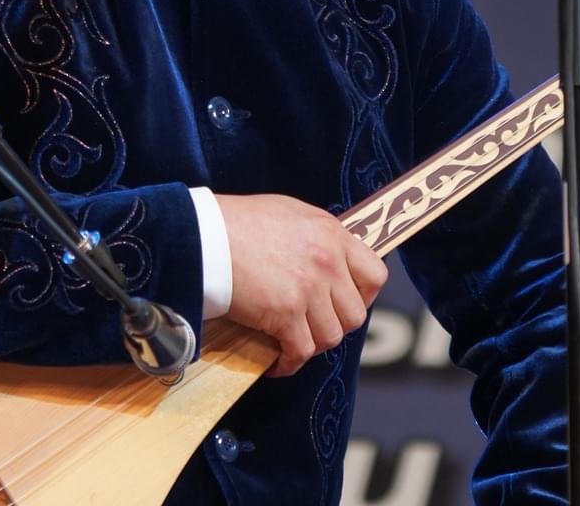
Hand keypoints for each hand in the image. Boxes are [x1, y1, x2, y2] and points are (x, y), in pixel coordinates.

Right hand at [215, 193, 387, 377]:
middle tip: (312, 325)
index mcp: (332, 233)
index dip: (364, 296)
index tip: (344, 302)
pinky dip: (289, 363)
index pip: (375, 275)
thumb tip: (330, 258)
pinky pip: (301, 351)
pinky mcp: (285, 312)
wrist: (204, 235)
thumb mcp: (290, 214)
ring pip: (331, 337)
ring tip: (292, 342)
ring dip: (312, 344)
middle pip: (355, 314)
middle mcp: (327, 261)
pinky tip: (276, 362)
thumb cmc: (238, 222)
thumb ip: (317, 237)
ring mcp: (308, 288)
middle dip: (334, 324)